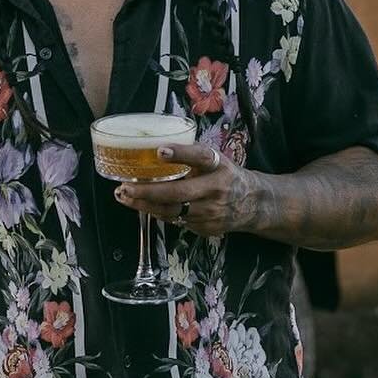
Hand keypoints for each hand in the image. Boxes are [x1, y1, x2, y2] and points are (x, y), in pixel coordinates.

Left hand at [117, 141, 270, 238]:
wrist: (252, 204)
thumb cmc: (226, 176)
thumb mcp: (216, 160)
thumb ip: (192, 156)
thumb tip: (157, 148)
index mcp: (219, 167)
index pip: (201, 157)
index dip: (181, 154)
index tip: (160, 151)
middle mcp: (215, 189)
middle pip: (178, 193)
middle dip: (148, 191)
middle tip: (125, 187)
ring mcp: (210, 212)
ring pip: (172, 212)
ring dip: (145, 205)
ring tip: (125, 197)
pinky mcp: (205, 228)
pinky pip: (176, 222)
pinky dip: (158, 213)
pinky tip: (143, 206)